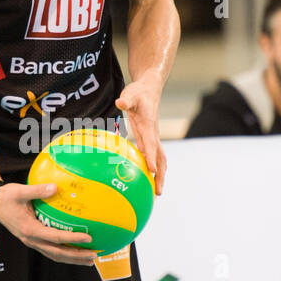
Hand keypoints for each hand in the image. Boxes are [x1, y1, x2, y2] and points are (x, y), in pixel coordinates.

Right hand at [0, 182, 98, 265]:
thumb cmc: (6, 196)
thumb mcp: (20, 191)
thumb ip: (38, 190)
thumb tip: (56, 187)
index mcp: (30, 230)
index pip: (56, 237)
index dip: (73, 239)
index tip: (88, 238)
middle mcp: (31, 240)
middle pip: (58, 253)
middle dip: (77, 257)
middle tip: (94, 256)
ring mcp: (32, 242)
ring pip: (55, 255)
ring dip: (73, 259)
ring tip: (90, 260)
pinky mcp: (32, 240)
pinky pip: (51, 250)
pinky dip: (65, 252)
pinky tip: (76, 250)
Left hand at [115, 73, 165, 194]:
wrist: (149, 89)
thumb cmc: (138, 92)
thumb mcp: (130, 94)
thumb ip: (126, 100)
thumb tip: (120, 103)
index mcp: (149, 126)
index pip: (152, 145)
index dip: (152, 158)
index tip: (153, 172)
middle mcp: (153, 134)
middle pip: (161, 158)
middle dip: (161, 176)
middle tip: (158, 192)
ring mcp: (152, 137)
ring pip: (159, 159)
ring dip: (159, 175)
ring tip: (155, 192)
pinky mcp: (148, 138)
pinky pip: (152, 156)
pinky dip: (152, 168)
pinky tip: (146, 179)